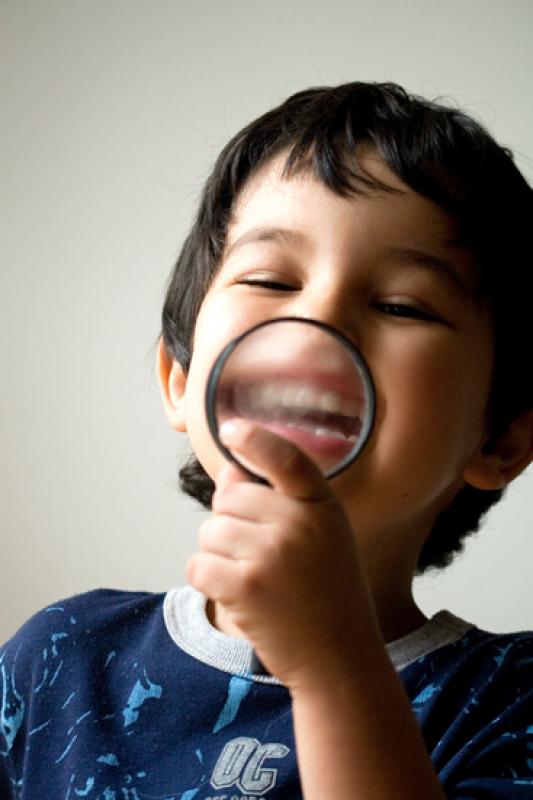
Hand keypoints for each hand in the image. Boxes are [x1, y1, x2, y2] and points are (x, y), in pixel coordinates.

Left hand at [186, 419, 380, 690]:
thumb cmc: (327, 594)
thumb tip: (226, 475)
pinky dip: (208, 581)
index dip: (256, 440)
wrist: (339, 658)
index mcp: (322, 506)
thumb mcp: (321, 538)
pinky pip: (198, 565)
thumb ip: (279, 503)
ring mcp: (271, 554)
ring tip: (255, 581)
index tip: (231, 428)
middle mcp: (298, 523)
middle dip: (232, 525)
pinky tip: (238, 597)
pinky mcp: (245, 586)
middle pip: (228, 499)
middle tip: (262, 560)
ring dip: (218, 556)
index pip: (287, 458)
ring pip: (209, 532)